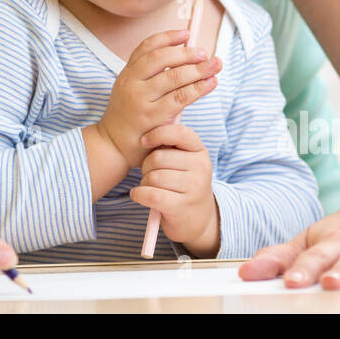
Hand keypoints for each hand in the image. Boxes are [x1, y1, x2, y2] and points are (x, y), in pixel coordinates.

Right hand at [96, 28, 219, 168]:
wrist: (113, 146)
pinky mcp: (153, 117)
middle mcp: (131, 83)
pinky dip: (198, 88)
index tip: (186, 34)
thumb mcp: (130, 90)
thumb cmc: (129, 117)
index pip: (146, 47)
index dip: (167, 37)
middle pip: (161, 58)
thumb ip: (149, 75)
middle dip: (186, 53)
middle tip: (204, 53)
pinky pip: (180, 98)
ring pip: (173, 77)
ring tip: (215, 65)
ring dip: (198, 69)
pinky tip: (211, 83)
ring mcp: (141, 100)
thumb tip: (182, 57)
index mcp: (127, 73)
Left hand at [130, 122, 219, 255]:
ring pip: (153, 177)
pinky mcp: (181, 207)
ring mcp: (193, 188)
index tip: (144, 141)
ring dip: (144, 182)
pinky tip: (138, 194)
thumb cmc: (183, 184)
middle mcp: (201, 168)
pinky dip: (139, 194)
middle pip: (158, 157)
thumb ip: (172, 143)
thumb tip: (151, 119)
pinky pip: (151, 194)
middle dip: (146, 166)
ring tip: (149, 186)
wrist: (197, 219)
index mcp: (200, 151)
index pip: (178, 132)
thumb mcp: (185, 161)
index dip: (157, 134)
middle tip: (149, 173)